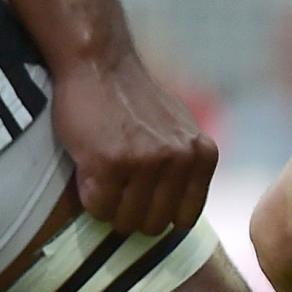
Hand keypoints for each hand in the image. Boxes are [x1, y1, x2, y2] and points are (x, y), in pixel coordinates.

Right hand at [51, 49, 219, 235]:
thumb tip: (181, 216)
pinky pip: (98, 209)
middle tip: (118, 184)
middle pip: (153, 226)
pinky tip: (90, 168)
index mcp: (202, 154)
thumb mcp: (179, 130)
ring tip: (105, 174)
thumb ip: (186, 167)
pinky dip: (89, 197)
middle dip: (131, 213)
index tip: (144, 197)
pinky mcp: (110, 163)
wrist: (101, 65)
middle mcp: (179, 159)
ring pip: (125, 222)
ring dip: (110, 206)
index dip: (159, 214)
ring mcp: (145, 161)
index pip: (185, 218)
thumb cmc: (135, 101)